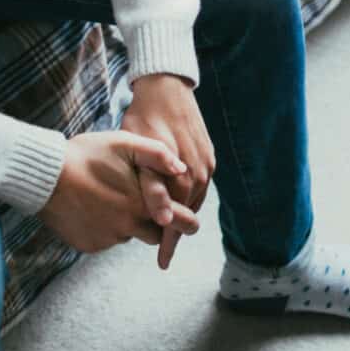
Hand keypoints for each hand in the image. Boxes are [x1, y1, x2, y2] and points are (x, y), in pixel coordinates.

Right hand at [39, 130, 199, 253]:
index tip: (192, 225)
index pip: (177, 222)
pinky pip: (106, 240)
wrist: (44, 176)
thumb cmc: (86, 154)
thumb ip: (157, 155)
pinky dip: (106, 227)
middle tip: (150, 209)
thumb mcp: (124, 143)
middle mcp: (127, 228)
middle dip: (156, 224)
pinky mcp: (88, 245)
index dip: (187, 223)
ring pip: (128, 236)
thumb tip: (182, 169)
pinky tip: (95, 207)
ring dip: (129, 224)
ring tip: (113, 198)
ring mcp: (106, 239)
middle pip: (154, 234)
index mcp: (141, 204)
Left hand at [122, 73, 214, 269]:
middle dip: (176, 233)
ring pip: (196, 199)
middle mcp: (201, 172)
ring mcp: (207, 163)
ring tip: (170, 233)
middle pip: (189, 212)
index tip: (162, 262)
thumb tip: (163, 216)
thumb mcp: (140, 151)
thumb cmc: (144, 119)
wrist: (165, 88)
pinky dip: (190, 197)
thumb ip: (153, 185)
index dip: (168, 242)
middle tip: (163, 253)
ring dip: (184, 214)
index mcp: (184, 175)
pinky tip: (179, 202)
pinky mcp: (209, 155)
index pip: (176, 218)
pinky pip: (201, 184)